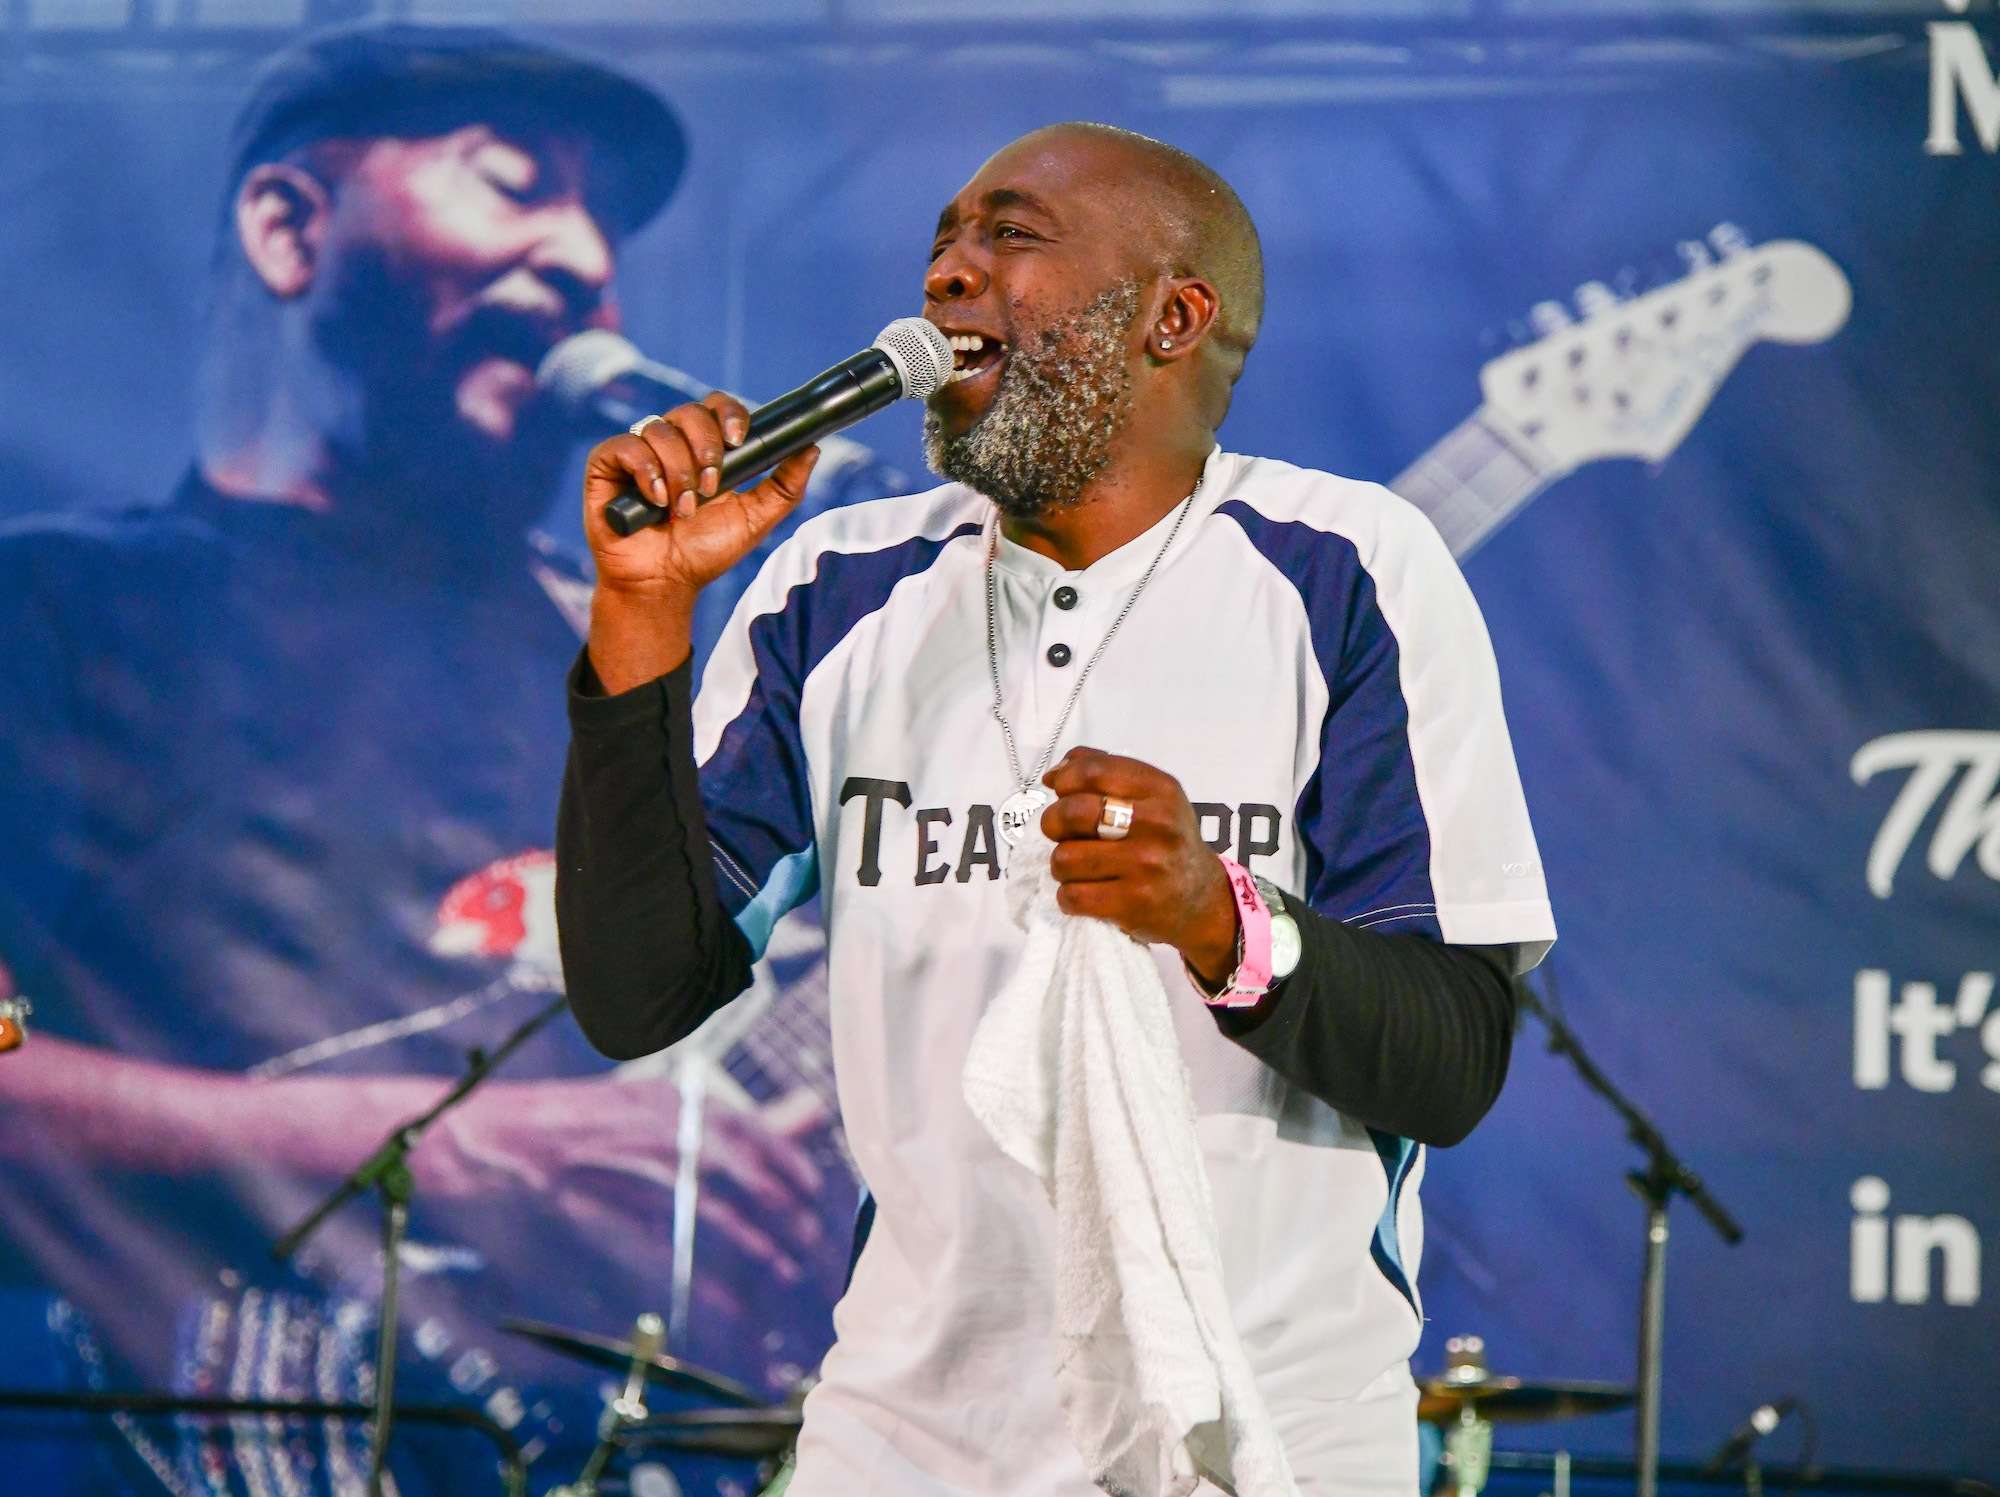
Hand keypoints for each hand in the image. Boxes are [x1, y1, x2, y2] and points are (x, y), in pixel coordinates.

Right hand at [421, 1074, 832, 1286]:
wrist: (496, 1140)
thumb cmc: (580, 1122)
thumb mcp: (657, 1103)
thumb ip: (735, 1116)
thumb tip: (812, 1109)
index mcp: (679, 1101)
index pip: (756, 1132)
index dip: (792, 1165)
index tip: (813, 1189)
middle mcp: (665, 1134)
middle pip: (749, 1181)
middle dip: (787, 1217)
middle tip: (809, 1240)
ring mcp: (637, 1177)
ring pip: (720, 1221)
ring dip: (760, 1252)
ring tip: (785, 1271)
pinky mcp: (611, 1218)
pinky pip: (673, 1258)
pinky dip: (710, 1286)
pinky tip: (733, 1306)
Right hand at [582, 392, 819, 598]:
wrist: (664, 584)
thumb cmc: (705, 553)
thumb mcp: (755, 520)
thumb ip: (784, 486)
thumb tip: (812, 448)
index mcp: (704, 448)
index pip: (716, 407)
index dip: (728, 414)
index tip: (740, 440)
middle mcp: (670, 444)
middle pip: (689, 411)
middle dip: (706, 448)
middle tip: (711, 487)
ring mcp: (637, 453)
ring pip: (659, 430)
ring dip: (678, 472)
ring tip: (682, 510)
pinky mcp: (606, 467)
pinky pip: (624, 446)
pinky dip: (645, 471)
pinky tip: (656, 501)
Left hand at [1039, 747, 1239, 986]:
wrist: (1202, 899)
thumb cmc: (1168, 841)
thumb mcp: (1154, 797)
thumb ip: (1108, 773)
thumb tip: (1054, 774)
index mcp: (1161, 790)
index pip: (1095, 771)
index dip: (1065, 778)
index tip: (1060, 790)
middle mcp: (1157, 824)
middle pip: (1073, 813)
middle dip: (1053, 822)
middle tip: (1060, 833)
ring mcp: (1146, 866)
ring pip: (1065, 858)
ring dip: (1062, 866)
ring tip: (1080, 868)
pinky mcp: (1133, 904)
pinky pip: (1072, 896)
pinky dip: (1068, 897)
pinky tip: (1085, 893)